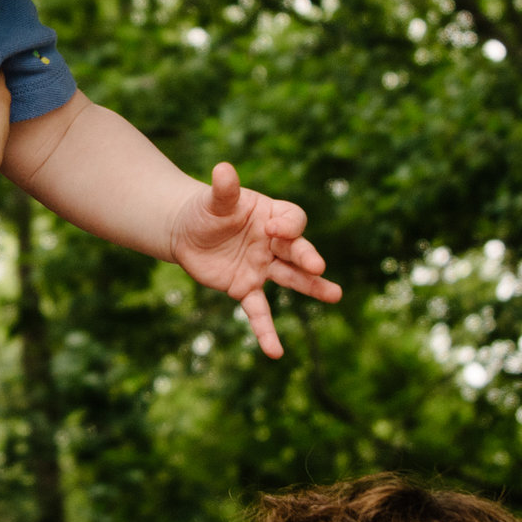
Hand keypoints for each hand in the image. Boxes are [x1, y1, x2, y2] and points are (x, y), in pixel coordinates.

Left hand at [168, 162, 341, 357]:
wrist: (185, 233)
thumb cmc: (204, 210)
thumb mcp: (212, 199)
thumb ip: (223, 189)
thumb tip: (223, 169)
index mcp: (271, 215)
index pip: (292, 220)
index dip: (287, 226)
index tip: (274, 230)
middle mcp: (273, 243)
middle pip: (297, 250)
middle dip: (307, 258)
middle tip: (317, 266)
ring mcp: (262, 267)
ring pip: (291, 279)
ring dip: (312, 288)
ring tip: (336, 295)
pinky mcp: (246, 288)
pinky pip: (259, 311)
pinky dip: (266, 331)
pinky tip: (275, 352)